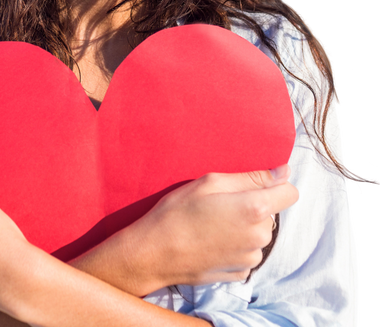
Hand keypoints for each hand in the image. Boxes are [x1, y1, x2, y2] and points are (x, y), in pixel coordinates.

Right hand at [129, 166, 298, 289]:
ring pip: (259, 232)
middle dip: (253, 205)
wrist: (155, 252)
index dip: (275, 185)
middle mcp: (259, 236)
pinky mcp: (239, 273)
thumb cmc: (178, 211)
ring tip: (212, 222)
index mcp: (254, 209)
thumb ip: (251, 177)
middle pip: (271, 213)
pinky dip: (235, 244)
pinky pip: (247, 251)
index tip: (255, 184)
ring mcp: (250, 258)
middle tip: (220, 203)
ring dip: (244, 226)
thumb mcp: (210, 182)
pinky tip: (211, 240)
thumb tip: (283, 172)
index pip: (290, 192)